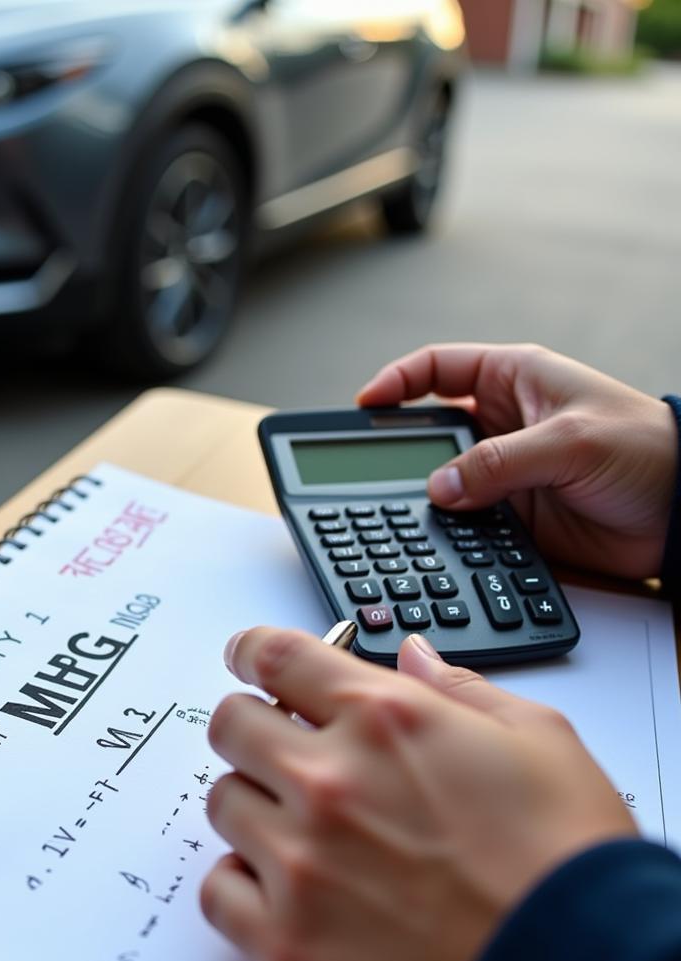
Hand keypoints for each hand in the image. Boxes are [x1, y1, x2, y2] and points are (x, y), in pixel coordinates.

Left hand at [200, 628, 635, 960]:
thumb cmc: (569, 865)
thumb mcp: (539, 741)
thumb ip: (461, 688)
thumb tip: (412, 655)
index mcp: (385, 718)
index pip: (277, 655)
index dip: (252, 649)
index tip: (245, 656)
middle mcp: (331, 780)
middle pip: (232, 724)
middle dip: (251, 726)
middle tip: (277, 746)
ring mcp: (303, 863)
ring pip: (224, 803)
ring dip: (254, 804)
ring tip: (300, 826)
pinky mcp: (290, 944)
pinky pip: (218, 891)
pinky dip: (241, 882)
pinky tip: (283, 886)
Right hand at [356, 343, 676, 577]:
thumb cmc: (650, 452)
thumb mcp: (571, 443)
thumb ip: (500, 463)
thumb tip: (439, 489)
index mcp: (515, 380)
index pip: (437, 369)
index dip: (396, 382)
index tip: (364, 405)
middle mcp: (502, 423)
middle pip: (429, 427)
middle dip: (401, 446)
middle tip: (373, 467)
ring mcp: (504, 471)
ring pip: (441, 478)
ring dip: (423, 494)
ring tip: (401, 508)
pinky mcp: (512, 514)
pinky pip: (464, 519)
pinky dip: (447, 529)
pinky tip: (435, 536)